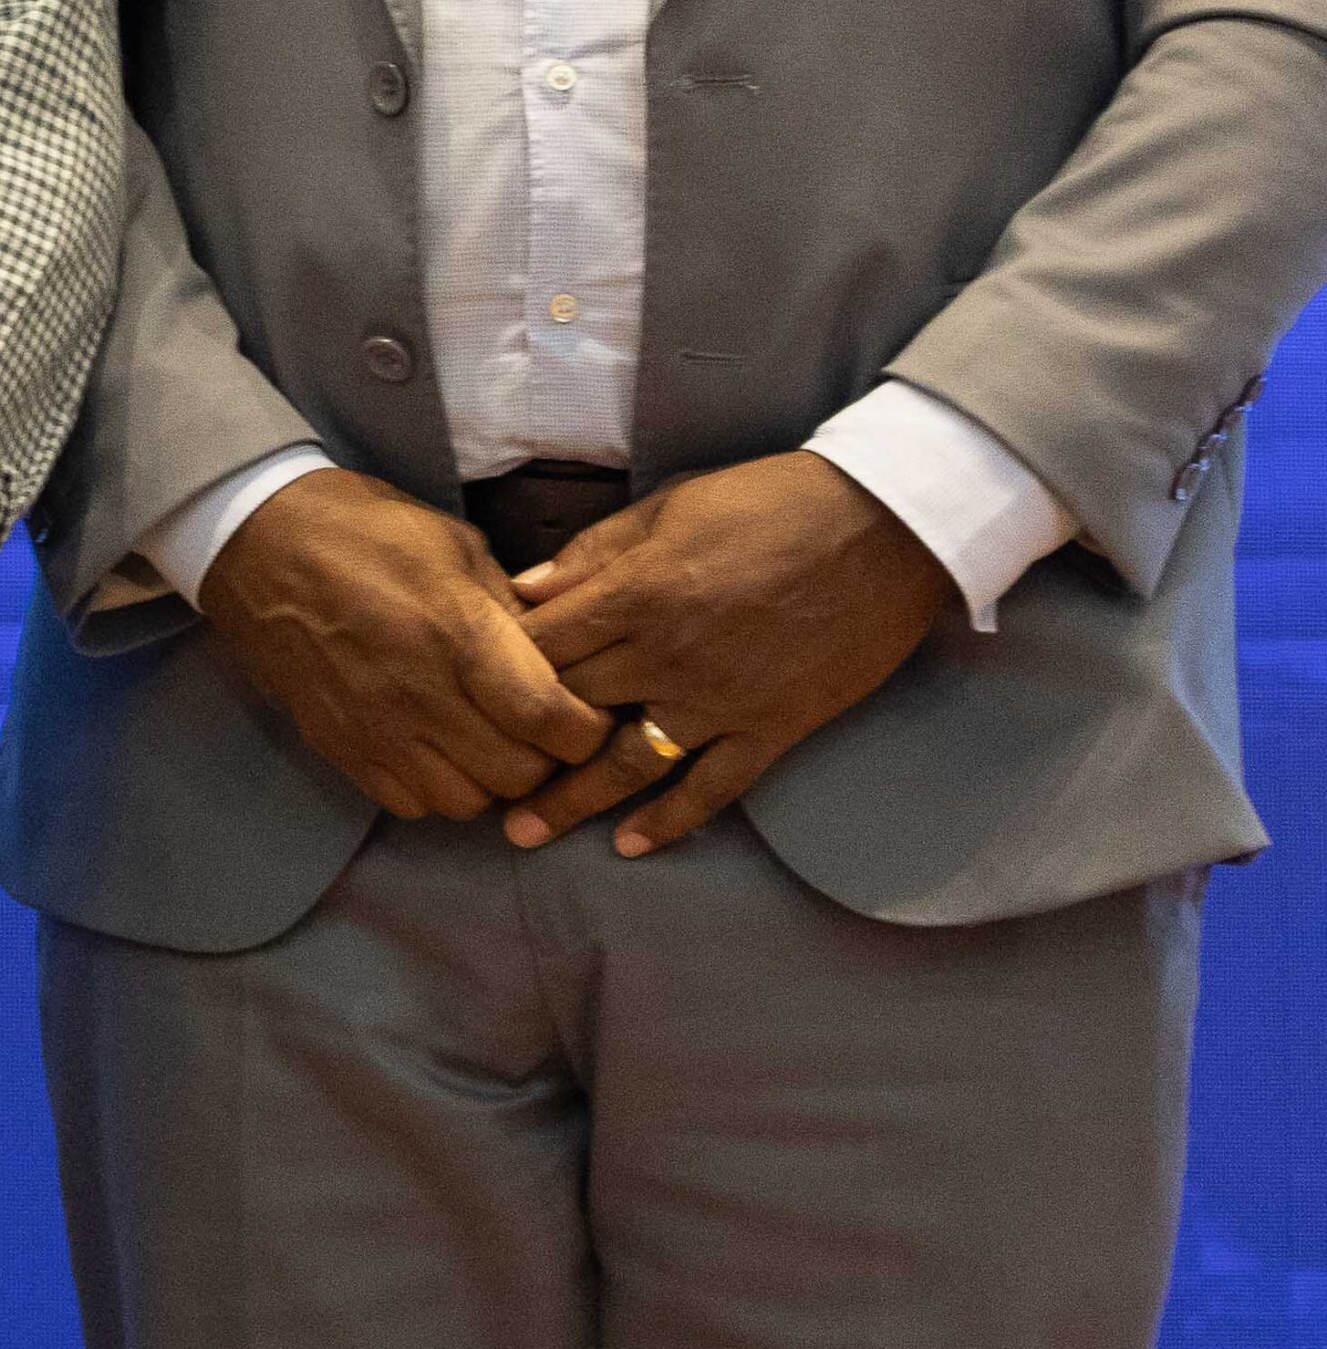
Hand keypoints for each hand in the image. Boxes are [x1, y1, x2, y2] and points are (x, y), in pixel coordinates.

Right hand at [200, 466, 608, 819]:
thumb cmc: (361, 528)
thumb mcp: (451, 541)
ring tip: (484, 740)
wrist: (253, 542)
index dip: (586, 730)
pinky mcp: (339, 746)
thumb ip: (508, 606)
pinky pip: (411, 803)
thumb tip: (552, 653)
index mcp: (457, 632)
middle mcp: (419, 693)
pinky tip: (434, 748)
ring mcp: (375, 728)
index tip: (585, 710)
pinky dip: (436, 787)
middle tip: (536, 725)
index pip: (550, 721)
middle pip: (517, 774)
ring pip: (468, 802)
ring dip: (489, 778)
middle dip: (543, 756)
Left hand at [498, 453, 951, 855]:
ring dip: (573, 802)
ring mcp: (722, 700)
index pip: (541, 646)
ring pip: (630, 763)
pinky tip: (630, 846)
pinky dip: (672, 820)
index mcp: (636, 593)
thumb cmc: (773, 502)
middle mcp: (668, 656)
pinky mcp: (774, 728)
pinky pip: (715, 787)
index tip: (461, 690)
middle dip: (516, 741)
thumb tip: (525, 588)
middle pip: (571, 709)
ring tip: (524, 833)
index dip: (494, 669)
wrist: (887, 529)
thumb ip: (593, 552)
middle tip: (470, 771)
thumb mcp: (670, 505)